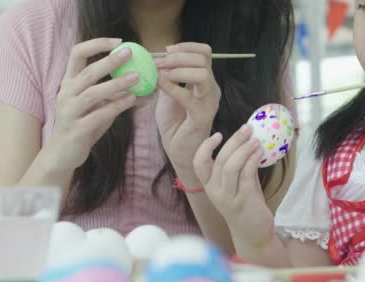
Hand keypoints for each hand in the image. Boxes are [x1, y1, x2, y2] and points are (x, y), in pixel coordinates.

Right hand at [46, 38, 139, 169]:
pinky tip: (132, 101)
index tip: (118, 42)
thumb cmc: (83, 126)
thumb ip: (116, 96)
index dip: (96, 44)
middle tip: (130, 53)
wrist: (63, 154)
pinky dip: (116, 106)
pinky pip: (99, 115)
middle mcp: (66, 93)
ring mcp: (69, 111)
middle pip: (87, 71)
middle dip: (109, 61)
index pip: (77, 54)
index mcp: (69, 82)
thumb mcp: (99, 107)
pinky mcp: (77, 129)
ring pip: (93, 93)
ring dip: (116, 84)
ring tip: (137, 78)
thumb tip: (147, 89)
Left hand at [155, 43, 221, 172]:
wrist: (179, 151)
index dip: (186, 46)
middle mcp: (211, 90)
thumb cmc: (175, 124)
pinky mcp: (201, 116)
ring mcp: (208, 102)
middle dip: (178, 56)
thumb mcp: (168, 94)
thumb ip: (167, 76)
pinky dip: (171, 87)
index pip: (205, 52)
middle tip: (160, 63)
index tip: (166, 50)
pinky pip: (188, 96)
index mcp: (205, 82)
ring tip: (161, 75)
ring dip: (178, 70)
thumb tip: (154, 57)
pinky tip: (158, 85)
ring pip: (202, 73)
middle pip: (204, 59)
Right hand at [193, 125, 273, 240]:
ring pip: (231, 166)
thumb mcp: (240, 183)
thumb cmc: (246, 206)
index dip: (205, 147)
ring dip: (244, 149)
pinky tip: (260, 152)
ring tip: (255, 139)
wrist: (253, 234)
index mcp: (209, 185)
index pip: (198, 163)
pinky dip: (252, 160)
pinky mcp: (243, 201)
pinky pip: (245, 175)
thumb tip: (248, 140)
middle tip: (247, 128)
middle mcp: (215, 191)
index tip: (218, 134)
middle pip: (219, 160)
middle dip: (234, 141)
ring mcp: (228, 197)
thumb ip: (241, 165)